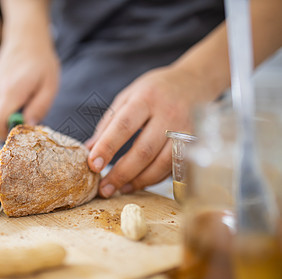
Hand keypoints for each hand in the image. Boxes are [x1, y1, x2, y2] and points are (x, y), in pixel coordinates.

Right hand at [0, 33, 58, 136]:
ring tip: (31, 94)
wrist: (26, 37)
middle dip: (15, 122)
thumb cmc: (41, 62)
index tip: (24, 130)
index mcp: (9, 93)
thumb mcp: (49, 87)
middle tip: (34, 109)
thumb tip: (28, 127)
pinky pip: (1, 104)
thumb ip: (38, 109)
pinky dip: (12, 103)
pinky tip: (24, 90)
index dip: (6, 134)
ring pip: (1, 113)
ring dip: (16, 111)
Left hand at [86, 65, 201, 197]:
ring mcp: (186, 129)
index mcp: (146, 98)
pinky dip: (155, 179)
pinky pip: (174, 167)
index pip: (124, 125)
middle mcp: (168, 113)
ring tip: (120, 189)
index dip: (107, 147)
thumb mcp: (128, 97)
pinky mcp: (196, 143)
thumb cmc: (154, 91)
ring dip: (139, 181)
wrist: (195, 81)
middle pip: (144, 150)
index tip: (93, 165)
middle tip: (104, 189)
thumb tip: (89, 149)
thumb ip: (109, 123)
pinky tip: (139, 183)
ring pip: (162, 164)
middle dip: (121, 173)